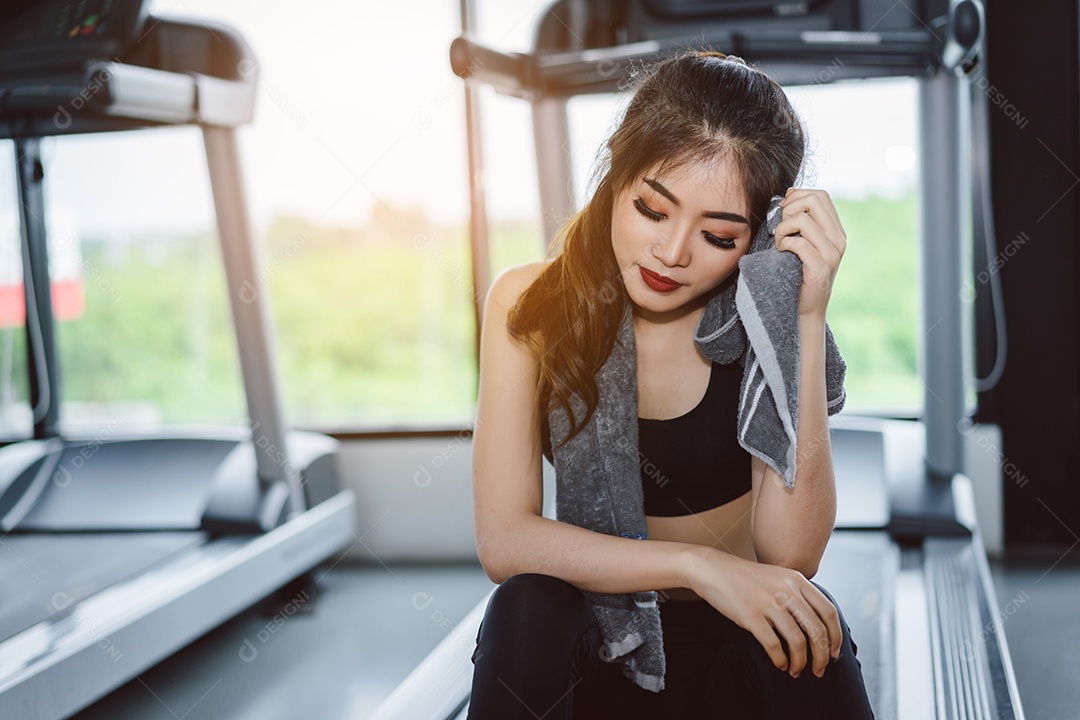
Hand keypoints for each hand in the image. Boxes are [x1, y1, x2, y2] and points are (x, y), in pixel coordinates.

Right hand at [686, 548, 842, 678]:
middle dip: (821, 656)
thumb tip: (816, 626)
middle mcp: (786, 590)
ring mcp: (768, 602)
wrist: (713, 569)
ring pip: (797, 641)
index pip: (828, 612)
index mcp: (797, 580)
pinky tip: (779, 664)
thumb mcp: (778, 577)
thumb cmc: (745, 578)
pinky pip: (773, 645)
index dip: (835, 636)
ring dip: (800, 662)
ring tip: (795, 670)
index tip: (834, 653)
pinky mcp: (751, 615)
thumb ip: (797, 594)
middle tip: (818, 670)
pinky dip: (780, 660)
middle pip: (816, 630)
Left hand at [775, 188, 846, 318]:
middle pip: (813, 201)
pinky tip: (781, 252)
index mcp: (836, 230)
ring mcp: (832, 253)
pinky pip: (797, 243)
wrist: (806, 308)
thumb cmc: (798, 273)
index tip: (783, 210)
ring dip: (782, 228)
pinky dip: (783, 243)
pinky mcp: (821, 267)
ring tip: (779, 241)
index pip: (820, 195)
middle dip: (790, 208)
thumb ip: (801, 219)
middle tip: (780, 226)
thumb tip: (789, 192)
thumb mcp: (804, 242)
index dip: (797, 196)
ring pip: (802, 220)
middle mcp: (839, 239)